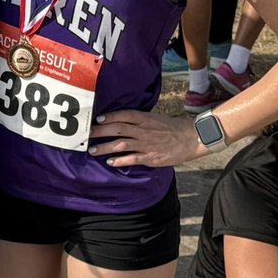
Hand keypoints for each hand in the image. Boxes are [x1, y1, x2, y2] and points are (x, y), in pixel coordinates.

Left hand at [88, 108, 203, 167]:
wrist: (190, 139)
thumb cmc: (171, 128)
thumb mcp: (154, 118)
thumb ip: (139, 119)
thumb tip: (121, 120)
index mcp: (145, 119)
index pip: (124, 115)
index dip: (110, 117)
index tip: (98, 119)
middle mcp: (143, 130)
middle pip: (118, 129)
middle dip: (100, 132)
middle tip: (87, 135)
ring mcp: (146, 144)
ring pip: (121, 144)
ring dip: (105, 147)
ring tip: (93, 151)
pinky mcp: (150, 157)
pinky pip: (132, 159)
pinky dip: (120, 160)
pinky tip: (110, 162)